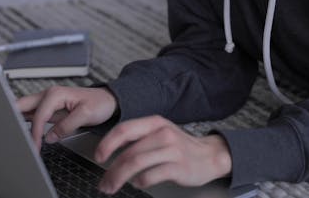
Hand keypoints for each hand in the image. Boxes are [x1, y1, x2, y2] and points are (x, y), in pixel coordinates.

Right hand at [17, 86, 116, 149]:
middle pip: (22, 105)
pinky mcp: (49, 109)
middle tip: (11, 137)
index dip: (35, 132)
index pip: (38, 115)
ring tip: (15, 139)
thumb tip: (50, 137)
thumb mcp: (86, 114)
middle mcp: (48, 95)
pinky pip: (32, 115)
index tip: (34, 146)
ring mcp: (47, 102)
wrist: (107, 100)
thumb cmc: (99, 103)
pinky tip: (23, 134)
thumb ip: (67, 125)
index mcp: (56, 94)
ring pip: (24, 110)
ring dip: (18, 123)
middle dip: (13, 119)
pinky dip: (26, 125)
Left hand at [94, 115, 231, 193]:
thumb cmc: (180, 146)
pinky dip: (140, 181)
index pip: (124, 129)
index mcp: (155, 123)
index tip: (98, 156)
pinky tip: (138, 183)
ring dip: (120, 177)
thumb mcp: (160, 133)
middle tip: (103, 182)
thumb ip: (138, 138)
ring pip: (136, 163)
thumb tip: (110, 150)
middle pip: (129, 152)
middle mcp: (163, 133)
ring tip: (112, 186)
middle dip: (111, 170)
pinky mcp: (179, 166)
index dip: (107, 143)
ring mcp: (172, 150)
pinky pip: (152, 175)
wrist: (210, 155)